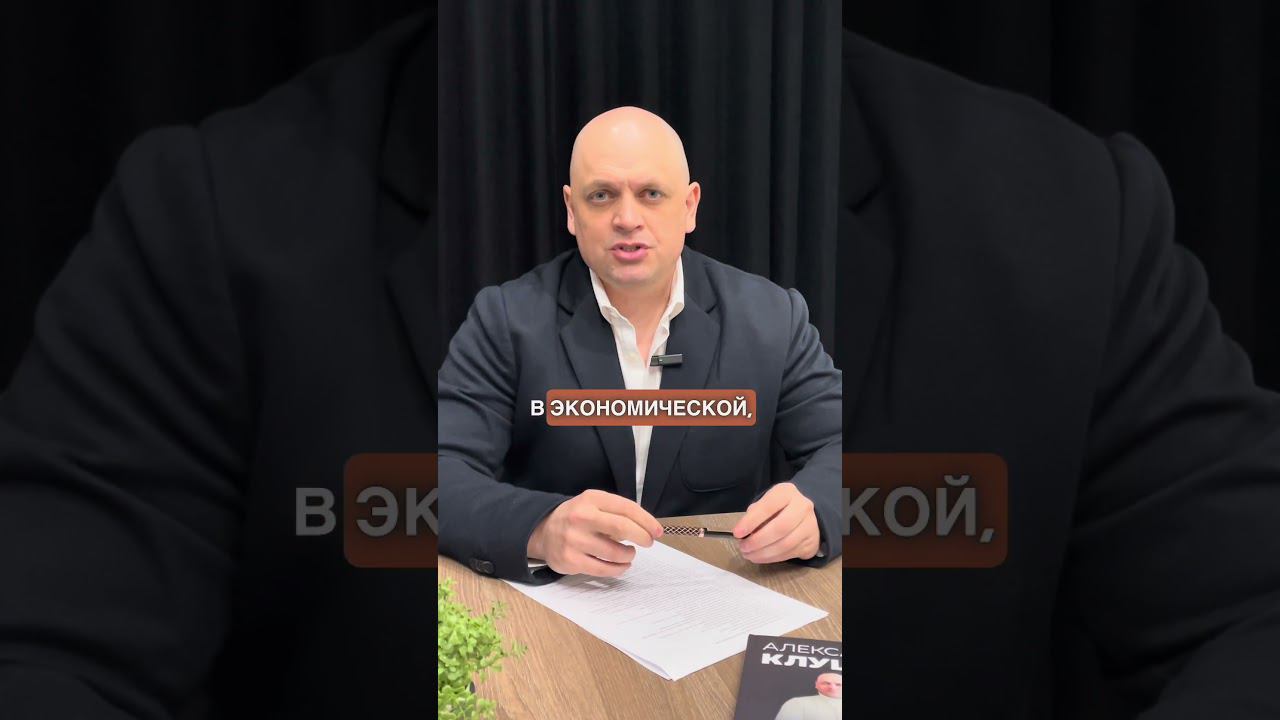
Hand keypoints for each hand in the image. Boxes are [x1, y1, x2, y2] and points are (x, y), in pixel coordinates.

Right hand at [527, 489, 663, 576]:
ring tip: (629, 554)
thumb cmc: (577, 517)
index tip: (657, 531)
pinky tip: (621, 565)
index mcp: (591, 499)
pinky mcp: (570, 560)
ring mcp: (574, 540)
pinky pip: (603, 569)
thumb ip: (617, 512)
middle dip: (642, 537)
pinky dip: (618, 569)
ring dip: (628, 555)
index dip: (646, 520)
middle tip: (648, 542)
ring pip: (614, 552)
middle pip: (621, 528)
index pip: (626, 508)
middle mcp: (581, 517)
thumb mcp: (594, 504)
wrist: (543, 531)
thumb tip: (647, 528)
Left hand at [733, 482, 819, 562]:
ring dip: (763, 553)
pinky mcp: (812, 542)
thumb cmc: (779, 508)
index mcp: (787, 492)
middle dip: (758, 540)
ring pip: (786, 544)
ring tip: (749, 555)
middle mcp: (803, 507)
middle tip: (743, 548)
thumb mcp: (766, 503)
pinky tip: (760, 557)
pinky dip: (772, 558)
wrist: (805, 516)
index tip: (737, 533)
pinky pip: (790, 554)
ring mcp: (811, 525)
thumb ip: (755, 515)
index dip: (751, 521)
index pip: (768, 506)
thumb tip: (743, 534)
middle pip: (780, 527)